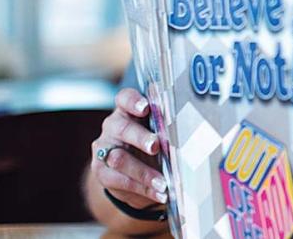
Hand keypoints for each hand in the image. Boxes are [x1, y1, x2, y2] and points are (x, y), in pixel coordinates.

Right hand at [89, 88, 167, 208]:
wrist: (132, 170)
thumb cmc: (151, 142)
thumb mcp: (159, 130)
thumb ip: (167, 124)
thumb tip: (191, 121)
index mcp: (128, 110)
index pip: (124, 98)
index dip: (133, 101)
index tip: (146, 108)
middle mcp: (113, 126)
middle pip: (122, 128)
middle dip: (140, 138)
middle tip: (156, 146)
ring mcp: (105, 149)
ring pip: (118, 158)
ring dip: (143, 172)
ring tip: (163, 183)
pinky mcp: (101, 171)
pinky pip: (119, 181)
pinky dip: (143, 189)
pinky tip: (159, 194)